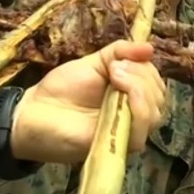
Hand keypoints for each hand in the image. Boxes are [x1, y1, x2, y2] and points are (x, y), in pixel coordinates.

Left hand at [11, 41, 165, 162]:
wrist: (34, 111)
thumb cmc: (62, 88)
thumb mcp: (94, 61)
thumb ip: (120, 52)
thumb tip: (149, 47)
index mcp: (130, 95)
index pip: (157, 84)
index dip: (147, 69)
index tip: (121, 60)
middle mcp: (133, 115)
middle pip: (159, 97)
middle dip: (143, 77)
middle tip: (115, 69)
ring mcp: (125, 132)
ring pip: (154, 114)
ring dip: (140, 90)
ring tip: (115, 77)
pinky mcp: (115, 146)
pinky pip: (140, 133)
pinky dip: (136, 109)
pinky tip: (119, 96)